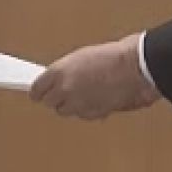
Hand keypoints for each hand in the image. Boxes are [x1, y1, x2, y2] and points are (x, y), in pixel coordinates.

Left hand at [30, 35, 161, 120]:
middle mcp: (64, 90)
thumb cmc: (113, 56)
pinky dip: (86, 110)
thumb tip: (58, 80)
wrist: (134, 68)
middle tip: (64, 92)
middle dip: (55, 98)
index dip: (38, 91)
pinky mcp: (92, 114)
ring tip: (84, 94)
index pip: (36, 90)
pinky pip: (82, 115)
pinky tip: (96, 99)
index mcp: (58, 72)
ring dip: (71, 105)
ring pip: (65, 111)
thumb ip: (66, 71)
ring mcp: (78, 104)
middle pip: (49, 103)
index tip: (39, 92)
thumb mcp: (81, 57)